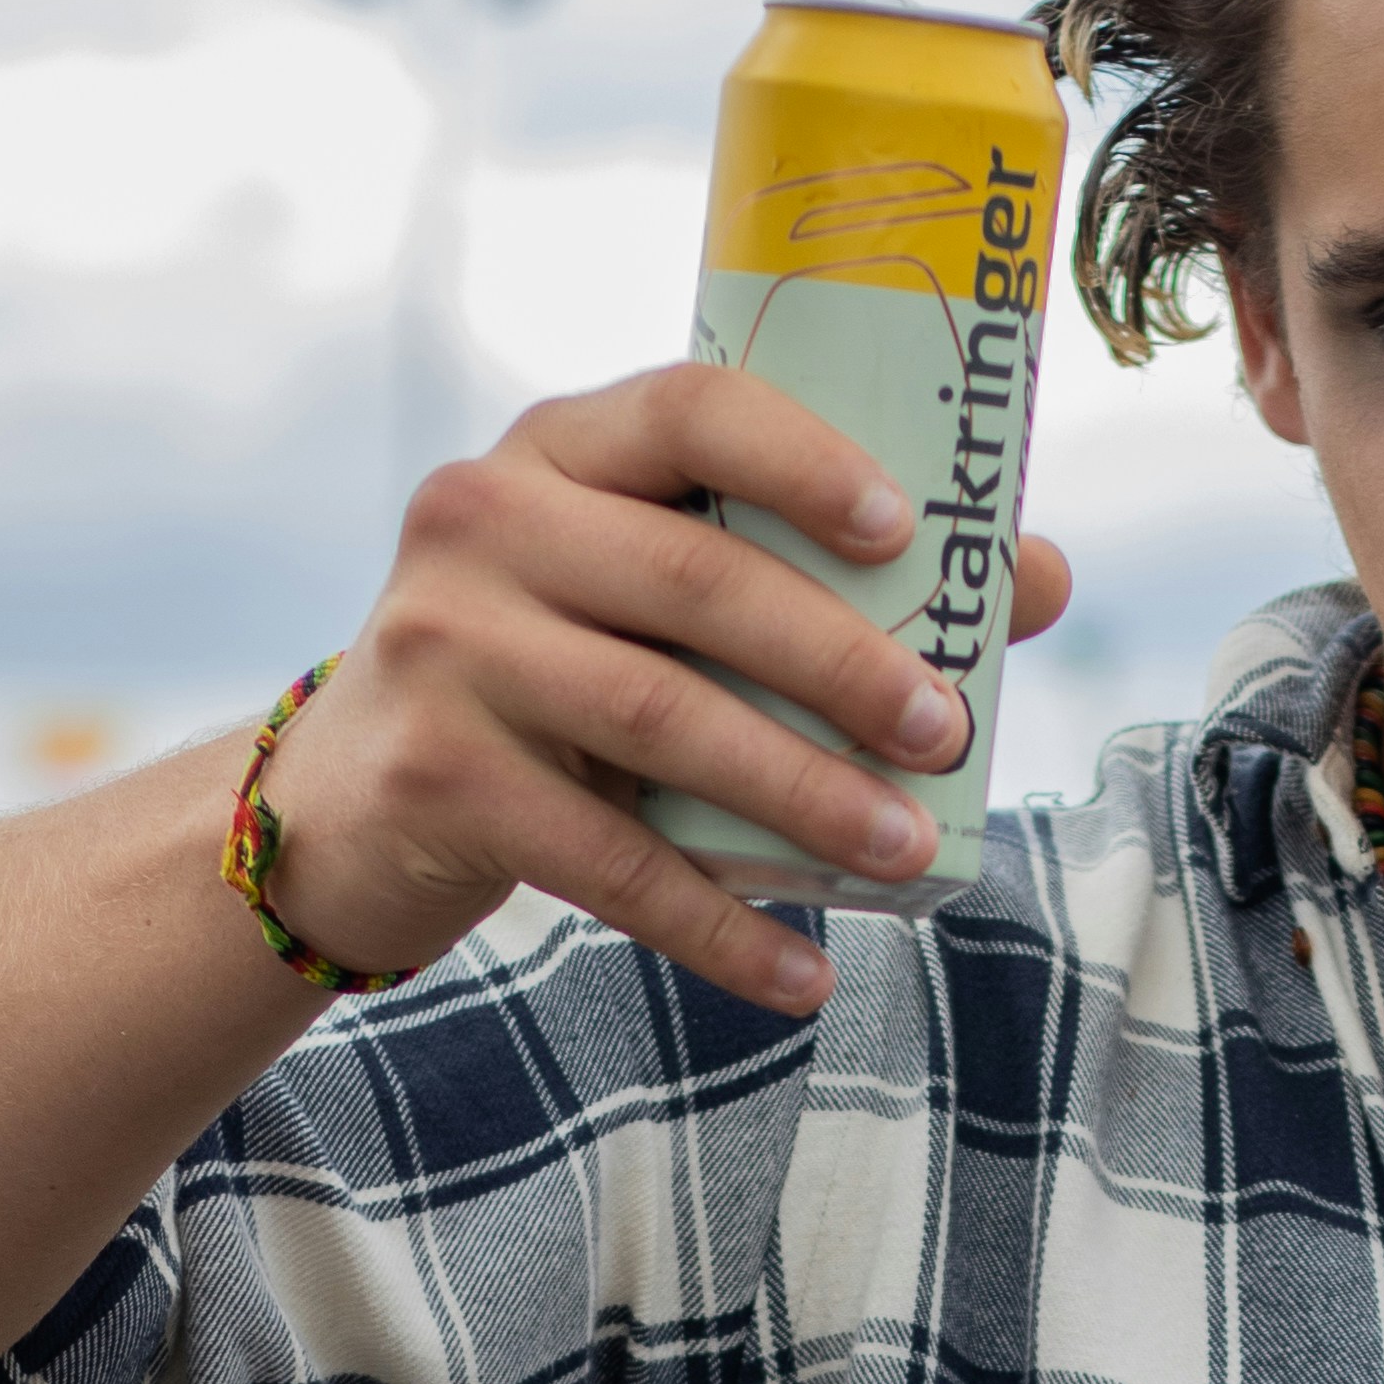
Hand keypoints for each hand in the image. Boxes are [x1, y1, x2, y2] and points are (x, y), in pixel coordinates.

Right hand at [249, 366, 1075, 1023]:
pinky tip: (802, 973)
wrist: (349, 797)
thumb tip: (1034, 579)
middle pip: (697, 581)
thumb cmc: (555, 674)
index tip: (906, 531)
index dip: (803, 460)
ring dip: (802, 797)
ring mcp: (448, 647)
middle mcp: (485, 520)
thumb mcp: (650, 598)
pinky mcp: (438, 777)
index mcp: (559, 448)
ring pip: (662, 720)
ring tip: (908, 852)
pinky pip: (610, 863)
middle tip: (948, 736)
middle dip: (842, 664)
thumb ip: (814, 575)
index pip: (690, 410)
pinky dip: (719, 927)